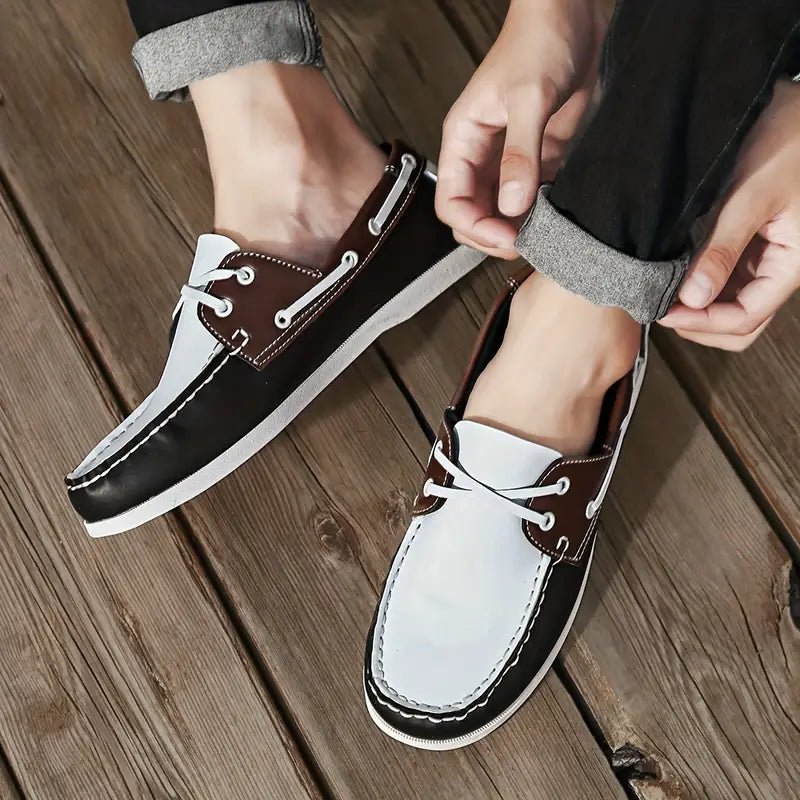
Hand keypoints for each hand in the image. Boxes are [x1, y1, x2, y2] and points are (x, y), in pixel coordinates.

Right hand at [435, 0, 606, 257]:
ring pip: (502, 211)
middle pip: (473, 214)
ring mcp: (509, 158)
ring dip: (517, 227)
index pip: (452, 202)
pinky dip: (540, 212)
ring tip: (542, 233)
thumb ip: (520, 155)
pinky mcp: (538, 157)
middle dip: (494, 235)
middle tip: (525, 243)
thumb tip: (514, 204)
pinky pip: (532, 197)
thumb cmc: (538, 41)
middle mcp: (482, 155)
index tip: (506, 236)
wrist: (572, 15)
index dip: (475, 227)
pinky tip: (555, 213)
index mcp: (463, 140)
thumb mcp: (528, 99)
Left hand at [659, 79, 799, 349]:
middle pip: (741, 321)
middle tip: (660, 310)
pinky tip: (675, 275)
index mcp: (792, 263)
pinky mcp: (754, 241)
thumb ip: (722, 249)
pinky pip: (729, 277)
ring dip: (700, 306)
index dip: (704, 323)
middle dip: (701, 323)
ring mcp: (767, 256)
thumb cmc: (788, 138)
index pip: (746, 317)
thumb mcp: (751, 195)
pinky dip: (702, 283)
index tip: (664, 313)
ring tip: (663, 295)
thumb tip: (692, 298)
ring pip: (733, 302)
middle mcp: (781, 266)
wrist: (795, 104)